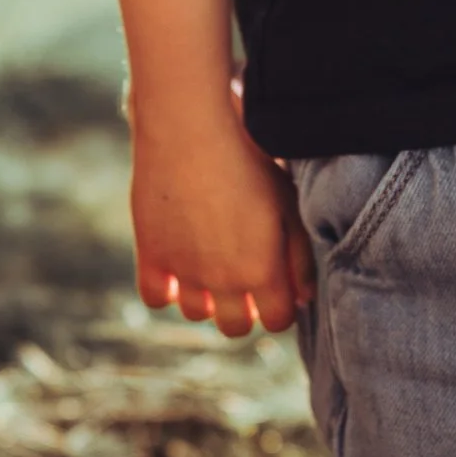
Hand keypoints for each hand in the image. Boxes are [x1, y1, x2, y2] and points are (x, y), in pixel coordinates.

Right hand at [128, 99, 314, 340]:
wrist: (189, 128)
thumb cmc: (247, 158)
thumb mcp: (286, 203)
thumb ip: (299, 255)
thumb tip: (304, 297)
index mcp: (262, 270)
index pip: (278, 321)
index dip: (281, 308)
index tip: (276, 290)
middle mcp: (223, 280)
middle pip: (235, 328)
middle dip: (244, 311)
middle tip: (243, 281)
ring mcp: (184, 270)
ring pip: (196, 314)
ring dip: (206, 299)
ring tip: (210, 267)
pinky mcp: (151, 255)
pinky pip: (155, 297)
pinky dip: (166, 289)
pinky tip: (176, 267)